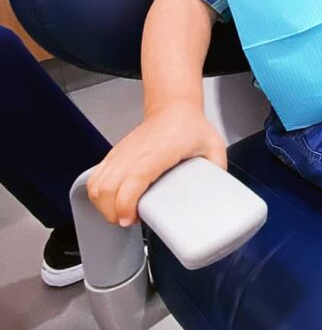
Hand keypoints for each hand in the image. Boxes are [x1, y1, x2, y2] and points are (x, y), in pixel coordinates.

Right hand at [87, 102, 226, 226]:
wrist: (173, 108)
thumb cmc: (189, 126)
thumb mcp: (213, 147)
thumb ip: (217, 171)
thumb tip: (218, 194)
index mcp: (158, 152)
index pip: (132, 179)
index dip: (126, 204)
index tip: (130, 219)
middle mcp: (134, 153)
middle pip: (106, 187)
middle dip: (112, 212)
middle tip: (128, 221)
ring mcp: (122, 153)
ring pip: (96, 183)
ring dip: (102, 205)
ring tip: (120, 215)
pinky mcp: (115, 155)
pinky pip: (95, 177)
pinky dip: (98, 195)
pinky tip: (112, 203)